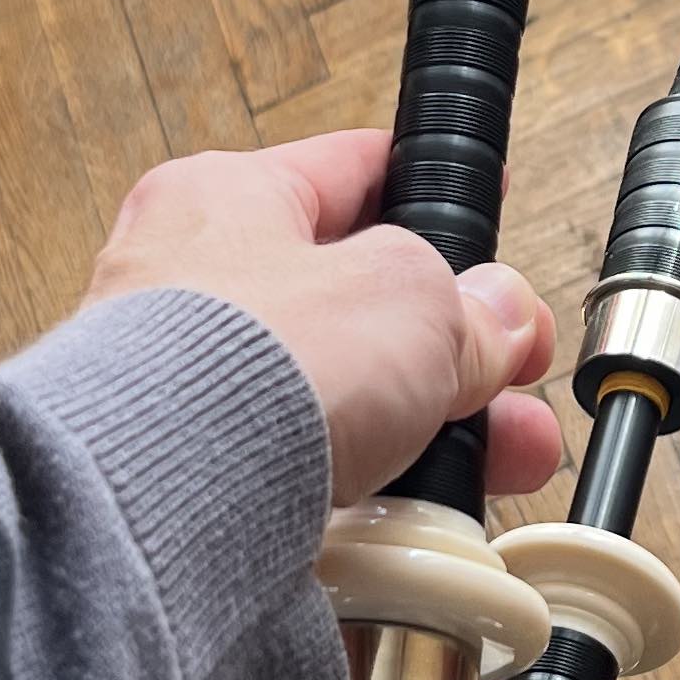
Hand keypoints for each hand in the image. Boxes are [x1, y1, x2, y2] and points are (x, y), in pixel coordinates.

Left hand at [85, 132, 563, 505]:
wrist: (166, 499)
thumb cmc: (251, 364)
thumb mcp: (408, 296)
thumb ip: (466, 302)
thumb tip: (499, 317)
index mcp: (224, 198)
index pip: (347, 170)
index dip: (431, 188)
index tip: (484, 202)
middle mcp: (188, 284)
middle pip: (354, 302)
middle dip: (453, 345)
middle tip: (513, 372)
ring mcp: (183, 387)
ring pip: (337, 396)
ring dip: (430, 427)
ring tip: (501, 459)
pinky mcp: (191, 477)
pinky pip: (304, 472)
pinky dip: (370, 491)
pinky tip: (421, 509)